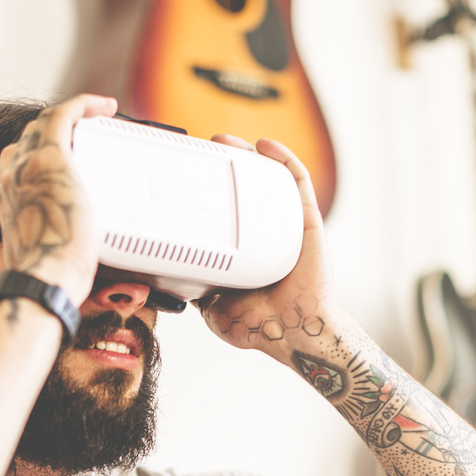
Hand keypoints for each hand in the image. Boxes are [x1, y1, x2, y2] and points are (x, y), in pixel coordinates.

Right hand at [0, 93, 116, 305]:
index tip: (62, 155)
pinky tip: (104, 107)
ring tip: (98, 120)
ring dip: (71, 116)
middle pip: (29, 138)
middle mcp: (11, 177)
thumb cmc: (35, 280)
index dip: (35, 152)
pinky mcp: (51, 158)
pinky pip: (63, 115)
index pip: (14, 163)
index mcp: (4, 199)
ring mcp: (28, 165)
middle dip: (54, 132)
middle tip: (84, 136)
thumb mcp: (7, 263)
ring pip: (45, 123)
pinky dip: (83, 105)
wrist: (42, 281)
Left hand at [196, 135, 335, 359]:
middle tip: (200, 150)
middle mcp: (265, 235)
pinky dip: (284, 160)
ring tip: (224, 141)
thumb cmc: (260, 327)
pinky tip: (266, 146)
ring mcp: (286, 227)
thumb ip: (196, 291)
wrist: (293, 333)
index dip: (207, 193)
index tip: (183, 177)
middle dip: (223, 166)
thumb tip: (169, 277)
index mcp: (244, 252)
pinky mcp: (306, 222)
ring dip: (247, 156)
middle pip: (244, 190)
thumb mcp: (213, 309)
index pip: (224, 213)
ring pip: (267, 180)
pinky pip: (297, 184)